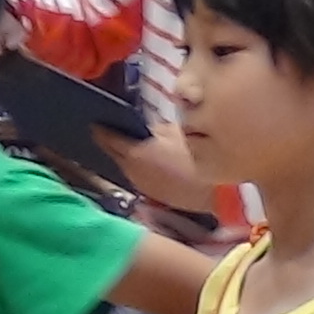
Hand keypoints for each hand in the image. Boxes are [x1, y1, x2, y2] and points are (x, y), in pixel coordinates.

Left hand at [92, 121, 213, 214]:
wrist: (215, 192)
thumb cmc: (198, 157)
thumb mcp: (177, 132)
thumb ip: (155, 128)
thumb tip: (143, 126)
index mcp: (134, 152)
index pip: (107, 138)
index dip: (101, 128)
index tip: (97, 119)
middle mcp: (130, 170)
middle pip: (112, 154)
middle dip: (110, 142)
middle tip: (111, 129)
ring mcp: (140, 184)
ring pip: (125, 166)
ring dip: (125, 155)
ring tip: (130, 142)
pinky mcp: (152, 194)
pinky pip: (138, 176)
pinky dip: (137, 167)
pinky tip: (146, 160)